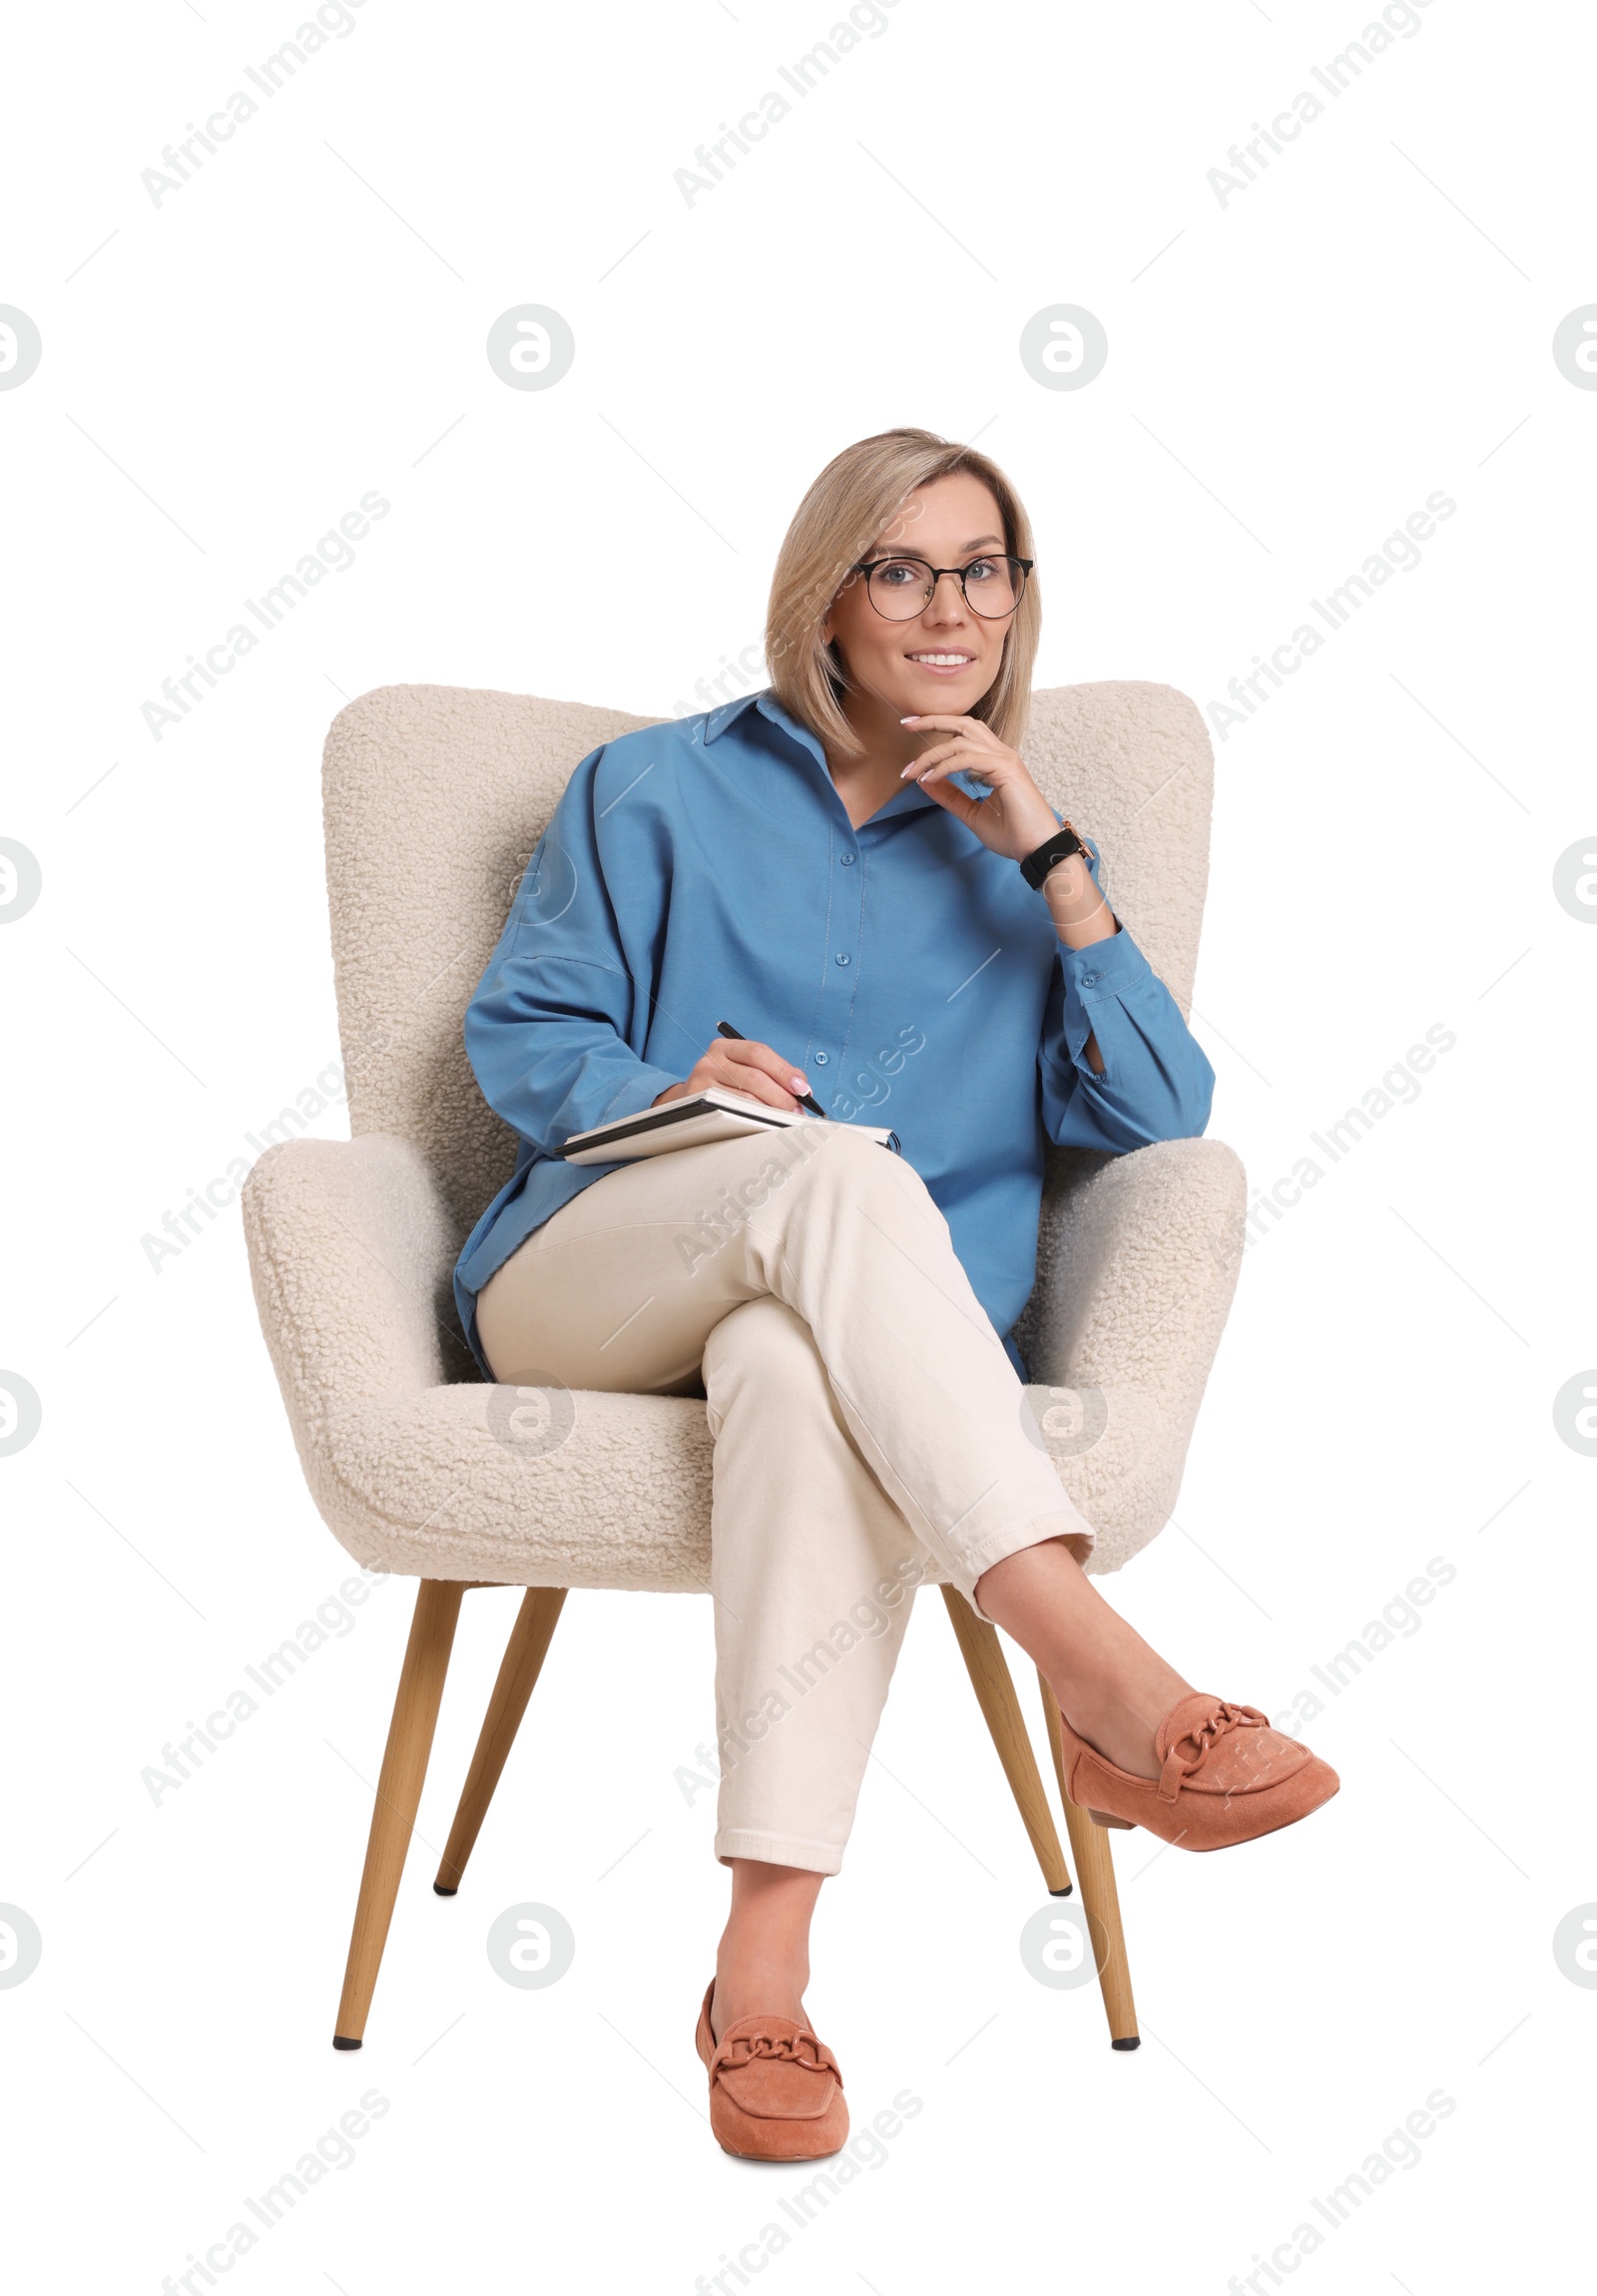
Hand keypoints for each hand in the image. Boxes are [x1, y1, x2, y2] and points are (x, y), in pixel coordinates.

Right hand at [653, 1035, 810, 1111]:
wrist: (690, 1100)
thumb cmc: (726, 1085)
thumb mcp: (745, 1069)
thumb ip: (773, 1073)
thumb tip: (802, 1087)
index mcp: (726, 1047)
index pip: (759, 1053)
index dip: (784, 1071)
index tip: (802, 1089)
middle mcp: (711, 1060)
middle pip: (754, 1077)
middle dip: (782, 1096)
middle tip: (797, 1110)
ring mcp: (702, 1082)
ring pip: (745, 1098)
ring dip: (771, 1111)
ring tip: (786, 1119)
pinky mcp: (699, 1103)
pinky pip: (733, 1112)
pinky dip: (754, 1119)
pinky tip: (766, 1123)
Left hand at [897, 714, 1060, 861]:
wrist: (1038, 850)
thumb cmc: (1013, 834)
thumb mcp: (972, 813)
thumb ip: (950, 796)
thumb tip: (924, 780)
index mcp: (996, 760)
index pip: (965, 733)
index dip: (938, 726)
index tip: (911, 730)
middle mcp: (1002, 754)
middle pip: (964, 723)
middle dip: (933, 719)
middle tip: (906, 724)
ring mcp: (1005, 759)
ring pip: (961, 741)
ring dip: (932, 755)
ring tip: (913, 771)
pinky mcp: (1006, 770)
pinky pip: (968, 758)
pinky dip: (945, 766)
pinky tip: (931, 778)